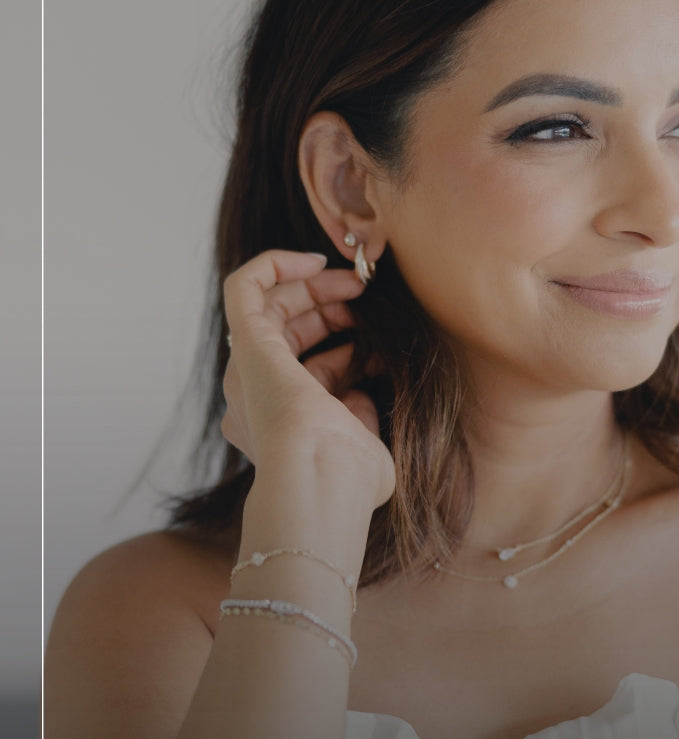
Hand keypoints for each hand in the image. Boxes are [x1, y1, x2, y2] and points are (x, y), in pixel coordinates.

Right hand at [220, 249, 395, 507]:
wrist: (321, 478)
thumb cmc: (349, 475)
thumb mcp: (362, 441)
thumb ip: (359, 415)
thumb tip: (363, 388)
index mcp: (280, 426)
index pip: (308, 368)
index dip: (341, 342)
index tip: (374, 330)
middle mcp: (253, 398)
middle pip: (285, 333)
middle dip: (329, 307)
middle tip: (364, 296)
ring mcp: (246, 371)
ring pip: (268, 308)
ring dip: (314, 288)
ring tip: (356, 284)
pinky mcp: (246, 345)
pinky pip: (244, 287)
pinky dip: (276, 264)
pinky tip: (315, 261)